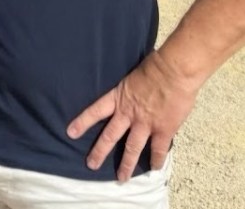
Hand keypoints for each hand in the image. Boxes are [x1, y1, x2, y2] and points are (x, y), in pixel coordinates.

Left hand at [66, 50, 198, 180]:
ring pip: (132, 148)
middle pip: (110, 136)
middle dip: (99, 152)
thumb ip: (128, 90)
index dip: (82, 122)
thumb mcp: (131, 76)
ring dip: (126, 164)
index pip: (95, 111)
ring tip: (121, 178)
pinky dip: (156, 160)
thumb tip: (129, 93)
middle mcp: (128, 113)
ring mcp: (145, 124)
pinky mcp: (163, 130)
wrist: (173, 71)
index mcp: (118, 97)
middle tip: (91, 164)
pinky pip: (158, 149)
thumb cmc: (154, 66)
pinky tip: (153, 169)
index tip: (70, 133)